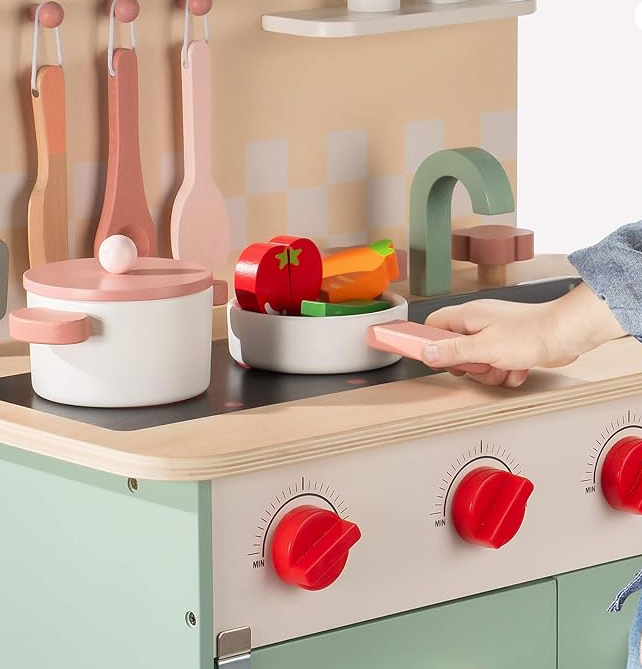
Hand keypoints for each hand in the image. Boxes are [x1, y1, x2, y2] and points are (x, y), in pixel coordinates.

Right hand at [421, 283, 625, 386]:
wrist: (566, 334)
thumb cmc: (531, 334)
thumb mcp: (484, 348)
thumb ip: (453, 351)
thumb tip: (426, 352)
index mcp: (468, 316)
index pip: (434, 325)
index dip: (431, 343)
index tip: (437, 359)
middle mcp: (480, 323)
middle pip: (456, 350)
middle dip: (469, 366)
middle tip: (480, 364)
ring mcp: (496, 335)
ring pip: (478, 363)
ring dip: (490, 373)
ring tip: (504, 367)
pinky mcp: (510, 347)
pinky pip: (497, 367)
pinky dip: (507, 372)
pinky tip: (518, 368)